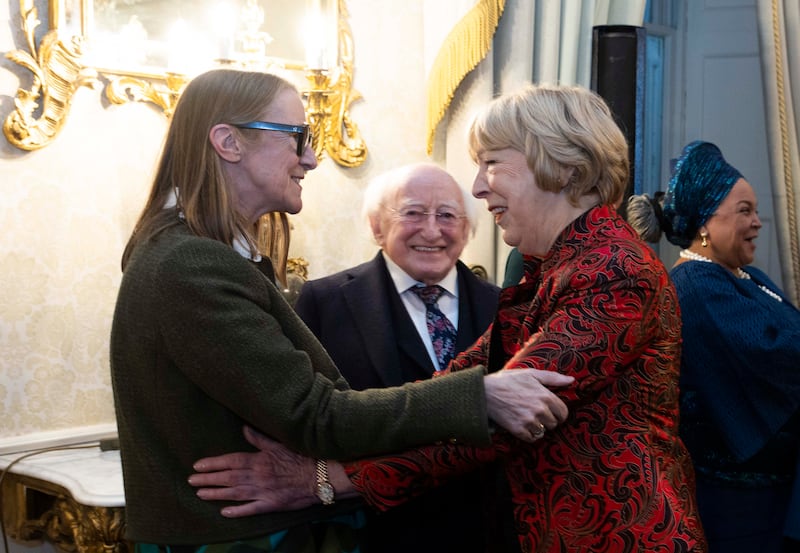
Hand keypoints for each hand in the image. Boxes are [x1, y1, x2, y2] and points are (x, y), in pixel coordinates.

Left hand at [189, 426, 316, 516]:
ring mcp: (263, 492)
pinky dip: (237, 511)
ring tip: (200, 493)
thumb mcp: (279, 444)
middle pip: (228, 478)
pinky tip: (224, 512)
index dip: (212, 463)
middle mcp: (257, 476)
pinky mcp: (271, 505)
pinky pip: (251, 509)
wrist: (319, 476)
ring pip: (234, 493)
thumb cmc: (300, 457)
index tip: (197, 465)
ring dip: (216, 494)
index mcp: (259, 460)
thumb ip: (259, 438)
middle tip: (191, 480)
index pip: (230, 461)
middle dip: (207, 479)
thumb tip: (244, 428)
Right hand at [483, 369, 572, 442]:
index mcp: (546, 396)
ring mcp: (529, 421)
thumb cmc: (508, 381)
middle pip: (554, 424)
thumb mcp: (531, 374)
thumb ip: (553, 378)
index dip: (558, 412)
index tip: (550, 410)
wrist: (485, 392)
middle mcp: (540, 410)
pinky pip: (532, 438)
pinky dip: (528, 434)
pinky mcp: (519, 430)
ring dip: (537, 427)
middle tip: (534, 412)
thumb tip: (572, 380)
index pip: (563, 413)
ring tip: (526, 417)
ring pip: (543, 432)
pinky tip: (521, 424)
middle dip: (547, 419)